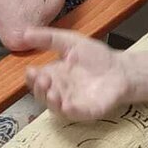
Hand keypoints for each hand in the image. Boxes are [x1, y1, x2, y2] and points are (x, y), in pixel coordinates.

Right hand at [22, 28, 147, 120]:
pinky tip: (66, 105)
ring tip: (51, 92)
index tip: (31, 70)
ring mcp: (72, 102)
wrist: (121, 68)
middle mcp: (60, 90)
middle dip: (39, 88)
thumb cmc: (97, 57)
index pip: (37, 79)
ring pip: (55, 106)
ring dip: (50, 101)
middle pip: (42, 94)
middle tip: (42, 79)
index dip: (32, 77)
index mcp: (54, 75)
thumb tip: (25, 32)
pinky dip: (69, 111)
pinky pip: (74, 114)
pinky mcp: (86, 111)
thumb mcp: (70, 42)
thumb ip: (49, 38)